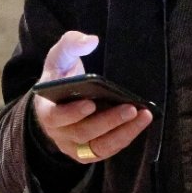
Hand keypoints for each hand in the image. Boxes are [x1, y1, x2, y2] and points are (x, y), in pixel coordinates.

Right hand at [33, 31, 153, 164]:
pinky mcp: (89, 152)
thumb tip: (91, 40)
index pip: (56, 117)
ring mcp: (74, 145)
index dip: (72, 113)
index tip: (90, 102)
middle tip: (131, 108)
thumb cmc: (62, 76)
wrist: (61, 99)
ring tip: (144, 115)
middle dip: (108, 121)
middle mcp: (59, 133)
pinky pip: (108, 150)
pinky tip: (141, 122)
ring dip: (123, 133)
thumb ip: (71, 44)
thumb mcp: (61, 56)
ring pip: (98, 147)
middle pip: (83, 132)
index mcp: (47, 110)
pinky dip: (126, 137)